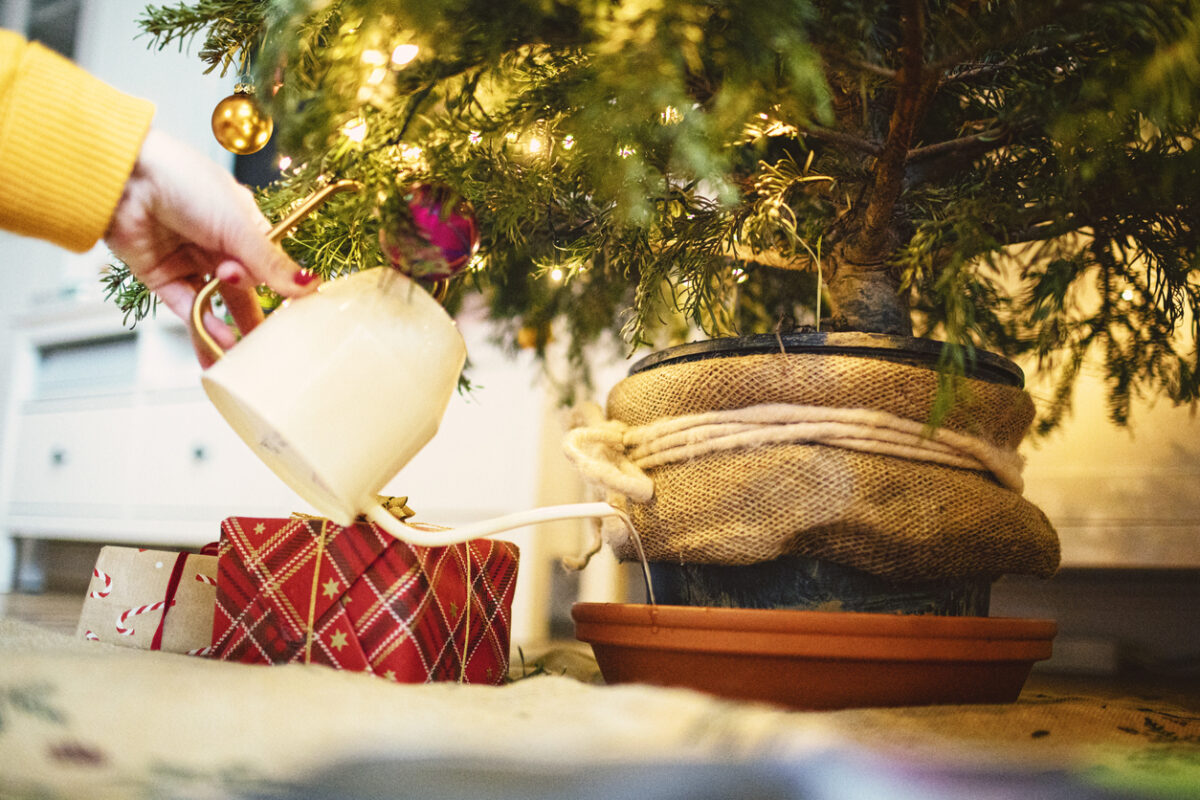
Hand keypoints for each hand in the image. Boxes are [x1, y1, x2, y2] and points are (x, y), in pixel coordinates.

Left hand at [104, 129, 317, 366]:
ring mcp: (189, 261)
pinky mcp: (160, 276)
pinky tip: (219, 342)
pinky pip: (186, 307)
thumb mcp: (239, 226)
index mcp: (243, 226)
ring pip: (215, 304)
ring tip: (242, 357)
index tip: (298, 318)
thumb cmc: (186, 182)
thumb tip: (309, 285)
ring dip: (228, 329)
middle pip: (243, 292)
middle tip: (272, 349)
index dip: (282, 292)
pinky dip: (202, 326)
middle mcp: (217, 245)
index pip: (269, 267)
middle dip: (256, 320)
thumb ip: (271, 264)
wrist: (125, 177)